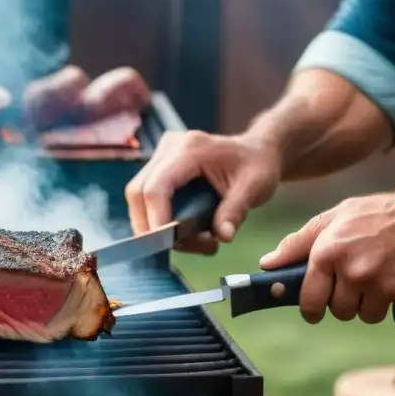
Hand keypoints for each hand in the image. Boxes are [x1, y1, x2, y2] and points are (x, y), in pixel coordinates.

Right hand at [125, 130, 281, 252]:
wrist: (255, 150)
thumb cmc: (257, 165)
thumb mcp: (254, 187)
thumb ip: (235, 211)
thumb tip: (222, 236)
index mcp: (191, 149)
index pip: (157, 185)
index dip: (156, 217)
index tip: (167, 243)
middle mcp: (169, 148)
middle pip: (138, 190)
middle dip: (148, 225)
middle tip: (173, 247)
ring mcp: (161, 155)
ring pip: (137, 195)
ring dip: (153, 224)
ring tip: (188, 240)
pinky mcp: (159, 166)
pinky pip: (146, 195)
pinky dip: (157, 217)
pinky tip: (181, 230)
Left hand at [260, 193, 394, 323]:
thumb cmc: (375, 215)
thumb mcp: (331, 219)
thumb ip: (297, 244)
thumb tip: (267, 263)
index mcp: (326, 253)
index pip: (308, 298)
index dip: (309, 308)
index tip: (313, 310)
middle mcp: (348, 271)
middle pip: (335, 310)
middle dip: (340, 303)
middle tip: (350, 286)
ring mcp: (375, 284)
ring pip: (360, 315)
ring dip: (363, 305)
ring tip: (371, 281)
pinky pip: (383, 312)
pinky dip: (384, 303)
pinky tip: (389, 280)